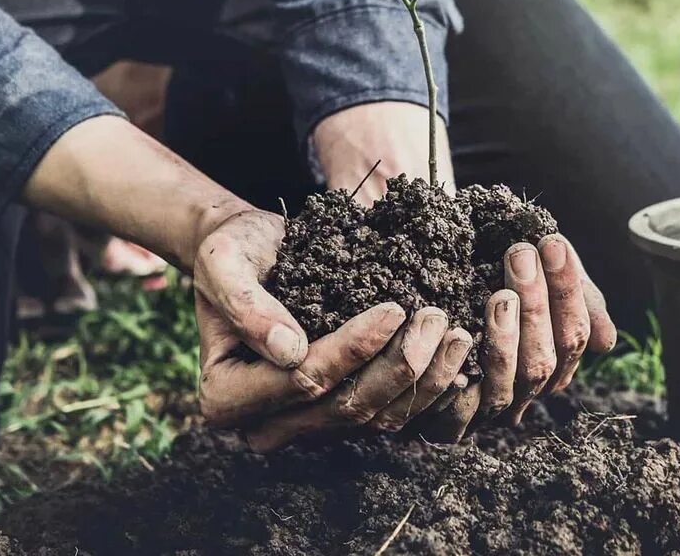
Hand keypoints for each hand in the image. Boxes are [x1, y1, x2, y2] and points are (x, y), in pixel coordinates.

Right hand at [21, 117, 464, 446]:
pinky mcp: (338, 418)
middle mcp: (263, 426)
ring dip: (422, 379)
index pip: (302, 381)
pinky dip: (425, 390)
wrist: (250, 253)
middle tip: (436, 316)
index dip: (352, 348)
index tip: (395, 309)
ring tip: (455, 332)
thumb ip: (244, 303)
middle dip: (398, 365)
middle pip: (344, 408)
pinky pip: (387, 416)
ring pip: (374, 419)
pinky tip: (453, 357)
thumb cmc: (234, 251)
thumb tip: (289, 351)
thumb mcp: (223, 260)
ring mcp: (304, 428)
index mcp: (224, 397)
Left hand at [422, 234, 616, 439]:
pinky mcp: (453, 422)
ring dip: (506, 337)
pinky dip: (462, 372)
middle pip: (543, 360)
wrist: (448, 279)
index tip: (552, 243)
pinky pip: (461, 408)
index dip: (566, 289)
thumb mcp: (545, 283)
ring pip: (509, 382)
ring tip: (499, 294)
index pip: (574, 333)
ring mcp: (494, 407)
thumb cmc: (500, 281)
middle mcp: (530, 389)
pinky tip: (458, 336)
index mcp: (558, 361)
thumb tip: (604, 343)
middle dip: (536, 306)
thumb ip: (578, 301)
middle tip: (521, 254)